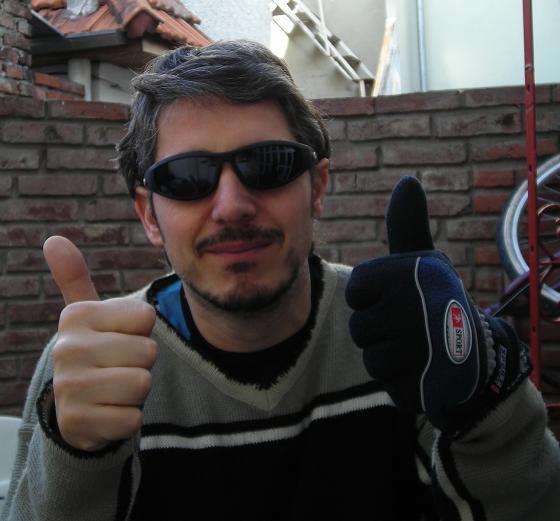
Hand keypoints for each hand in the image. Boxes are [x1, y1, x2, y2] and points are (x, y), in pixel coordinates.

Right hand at [43, 236, 156, 451]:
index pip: (146, 317)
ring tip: (112, 387)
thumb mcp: (85, 315)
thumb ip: (74, 278)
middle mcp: (67, 348)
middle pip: (147, 352)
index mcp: (75, 316)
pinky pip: (134, 417)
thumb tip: (53, 239)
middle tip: (116, 366)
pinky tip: (107, 411)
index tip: (117, 338)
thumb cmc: (93, 352)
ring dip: (136, 390)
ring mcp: (70, 388)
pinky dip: (128, 417)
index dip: (140, 331)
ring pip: (142, 383)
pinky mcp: (79, 423)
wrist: (74, 408)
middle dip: (140, 362)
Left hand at [345, 177, 530, 432]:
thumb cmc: (438, 300)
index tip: (400, 297)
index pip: (356, 290)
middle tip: (413, 326)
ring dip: (389, 354)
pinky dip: (401, 378)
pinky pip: (386, 381)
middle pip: (359, 326)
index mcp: (408, 274)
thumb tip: (407, 181)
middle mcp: (413, 309)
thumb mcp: (424, 261)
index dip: (372, 297)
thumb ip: (408, 225)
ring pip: (370, 356)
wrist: (477, 354)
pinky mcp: (420, 385)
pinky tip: (423, 369)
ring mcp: (418, 351)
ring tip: (418, 347)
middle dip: (380, 328)